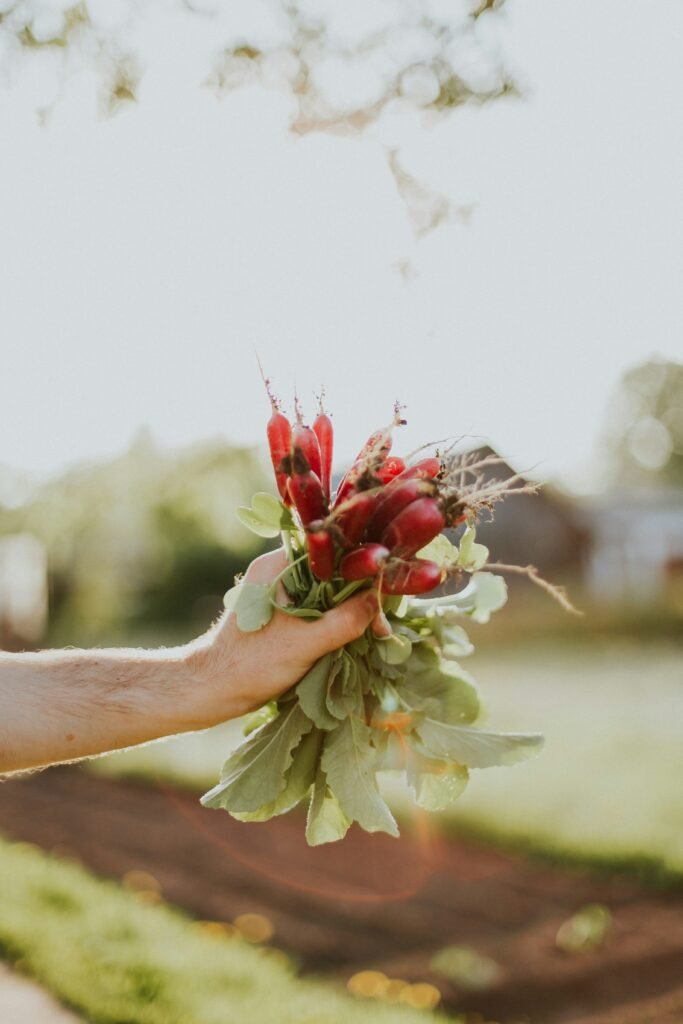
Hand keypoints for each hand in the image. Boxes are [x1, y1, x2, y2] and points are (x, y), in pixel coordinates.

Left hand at [188, 549, 389, 726]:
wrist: (210, 690)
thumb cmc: (249, 664)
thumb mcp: (304, 643)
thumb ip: (344, 620)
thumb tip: (380, 600)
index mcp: (277, 565)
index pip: (331, 551)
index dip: (362, 567)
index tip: (384, 590)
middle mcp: (278, 571)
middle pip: (333, 571)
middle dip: (361, 594)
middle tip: (383, 622)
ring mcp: (280, 592)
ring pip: (328, 591)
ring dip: (351, 610)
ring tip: (376, 633)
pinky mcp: (282, 613)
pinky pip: (319, 608)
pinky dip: (337, 620)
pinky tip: (356, 638)